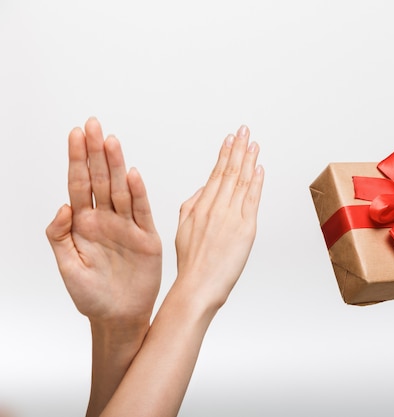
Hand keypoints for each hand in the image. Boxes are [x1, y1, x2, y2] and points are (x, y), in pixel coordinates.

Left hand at [46, 117, 161, 327]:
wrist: (119, 317)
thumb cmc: (92, 295)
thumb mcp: (67, 267)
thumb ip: (60, 235)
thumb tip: (63, 205)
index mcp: (83, 225)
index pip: (79, 185)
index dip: (77, 159)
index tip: (75, 134)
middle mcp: (105, 220)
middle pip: (100, 179)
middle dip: (95, 151)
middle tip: (93, 124)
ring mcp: (126, 226)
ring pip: (120, 189)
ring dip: (116, 165)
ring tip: (111, 141)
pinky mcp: (146, 237)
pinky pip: (142, 211)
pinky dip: (138, 193)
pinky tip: (132, 174)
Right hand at [174, 125, 262, 310]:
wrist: (197, 285)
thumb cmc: (191, 263)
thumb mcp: (183, 228)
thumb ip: (192, 204)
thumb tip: (205, 188)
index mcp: (200, 206)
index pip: (215, 174)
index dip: (224, 154)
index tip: (229, 139)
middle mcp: (215, 208)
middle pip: (229, 172)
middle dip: (238, 148)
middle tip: (244, 131)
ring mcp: (231, 217)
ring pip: (241, 181)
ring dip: (249, 160)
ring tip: (253, 143)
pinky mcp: (245, 229)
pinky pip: (252, 199)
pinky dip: (257, 181)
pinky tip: (259, 168)